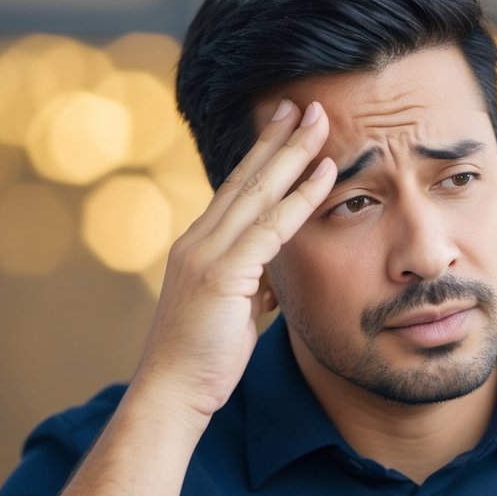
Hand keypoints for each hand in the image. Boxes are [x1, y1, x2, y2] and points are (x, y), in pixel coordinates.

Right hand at [132, 99, 335, 421]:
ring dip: (293, 152)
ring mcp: (207, 254)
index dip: (262, 154)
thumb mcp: (232, 312)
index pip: (236, 189)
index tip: (284, 124)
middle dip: (276, 136)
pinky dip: (300, 197)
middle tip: (303, 101)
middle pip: (245, 177)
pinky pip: (270, 227)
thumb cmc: (202, 359)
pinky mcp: (221, 274)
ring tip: (318, 118)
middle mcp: (198, 239)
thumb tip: (271, 278)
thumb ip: (250, 285)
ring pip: (258, 191)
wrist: (171, 393)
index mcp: (199, 246)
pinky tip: (326, 172)